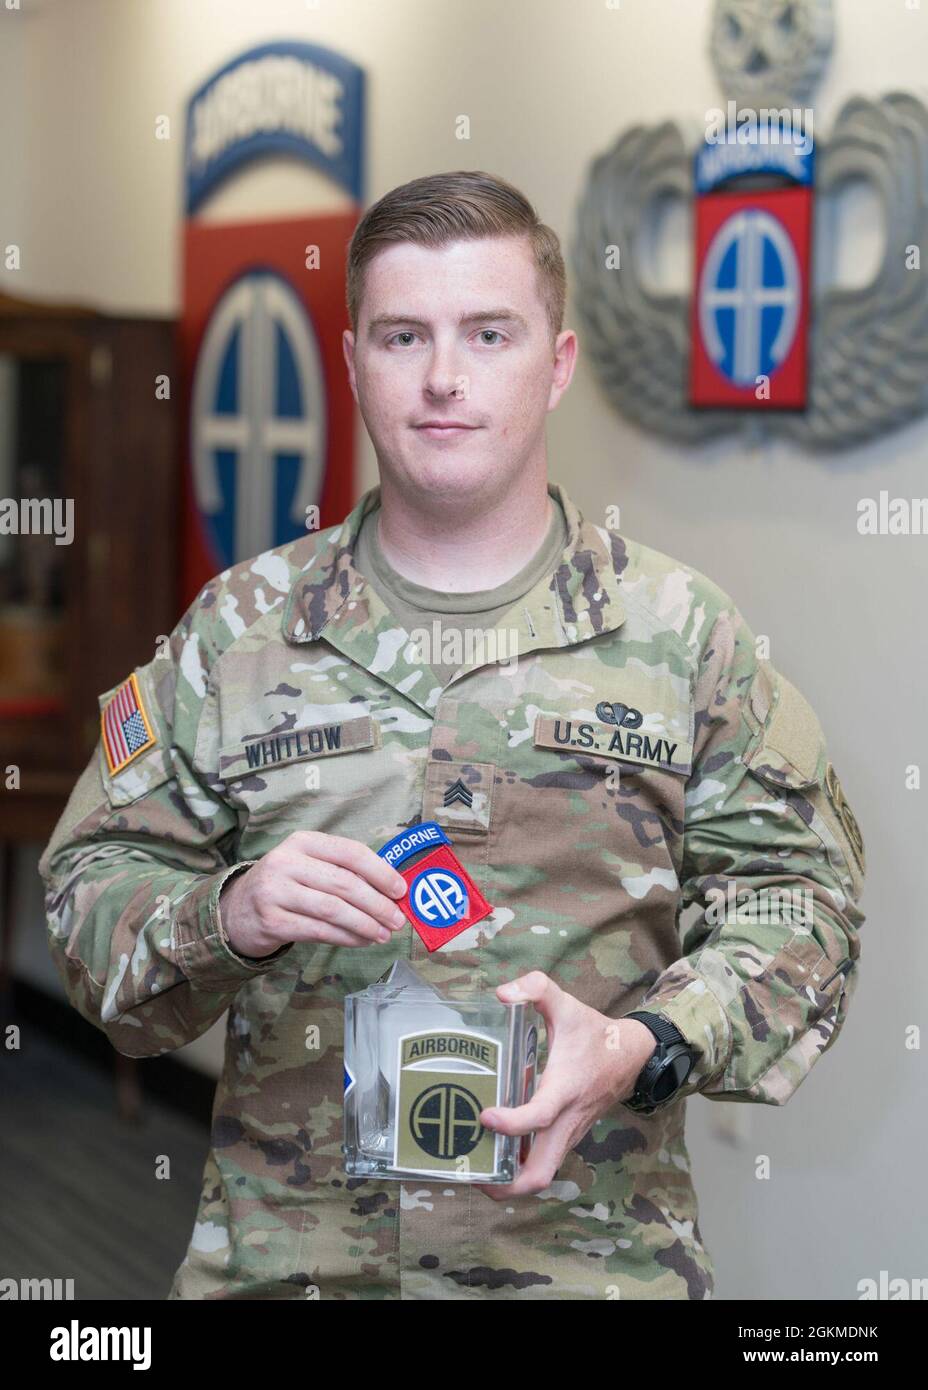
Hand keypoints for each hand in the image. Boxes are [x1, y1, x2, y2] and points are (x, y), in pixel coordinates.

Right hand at [219, 831, 407, 957]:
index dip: (380, 872)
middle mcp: (286, 862)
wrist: (236, 911)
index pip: (350, 852)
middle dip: (377, 904)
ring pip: (333, 909)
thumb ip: (343, 871)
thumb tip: (391, 889)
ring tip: (383, 934)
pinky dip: (346, 938)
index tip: (400, 890)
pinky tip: (361, 940)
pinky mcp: (272, 921)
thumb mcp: (307, 866)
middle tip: (397, 920)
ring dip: (365, 924)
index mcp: (302, 841)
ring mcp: (275, 892)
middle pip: (345, 883)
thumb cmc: (286, 886)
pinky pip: (319, 931)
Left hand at [476, 971, 657, 1198]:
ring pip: (542, 1174)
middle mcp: (567, 1121)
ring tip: (474, 1166)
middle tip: (471, 1172)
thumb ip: (536, 988)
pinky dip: (519, 1167)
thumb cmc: (594, 1033)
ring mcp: (568, 1134)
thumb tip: (502, 994)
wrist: (632, 1056)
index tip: (485, 1115)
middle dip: (504, 1184)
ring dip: (508, 1180)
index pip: (539, 1117)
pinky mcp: (567, 1137)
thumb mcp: (567, 1004)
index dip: (511, 1124)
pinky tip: (495, 1151)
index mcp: (565, 1089)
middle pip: (540, 1173)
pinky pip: (544, 1163)